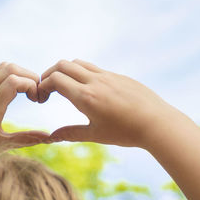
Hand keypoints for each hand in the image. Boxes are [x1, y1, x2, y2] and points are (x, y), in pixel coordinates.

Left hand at [0, 62, 49, 164]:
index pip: (15, 80)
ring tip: (24, 90)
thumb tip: (49, 138)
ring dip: (17, 73)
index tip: (37, 99)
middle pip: (10, 68)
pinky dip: (5, 75)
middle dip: (29, 76)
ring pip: (0, 67)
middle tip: (35, 92)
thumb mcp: (0, 145)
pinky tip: (9, 91)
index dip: (32, 84)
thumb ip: (26, 139)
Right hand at [38, 59, 184, 147]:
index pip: (55, 80)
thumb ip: (71, 133)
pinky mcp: (117, 76)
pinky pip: (94, 67)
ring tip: (65, 86)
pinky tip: (86, 88)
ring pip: (78, 63)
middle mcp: (94, 81)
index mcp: (85, 97)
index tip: (41, 97)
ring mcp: (107, 76)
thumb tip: (51, 137)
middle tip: (47, 89)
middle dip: (50, 74)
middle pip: (62, 65)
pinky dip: (82, 73)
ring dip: (66, 70)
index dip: (43, 86)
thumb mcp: (95, 135)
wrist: (157, 123)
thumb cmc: (126, 132)